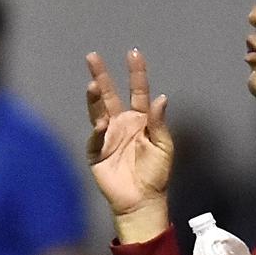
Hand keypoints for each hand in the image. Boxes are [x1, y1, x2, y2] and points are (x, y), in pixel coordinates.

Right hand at [84, 50, 173, 241]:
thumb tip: (161, 97)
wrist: (142, 201)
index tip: (133, 53)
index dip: (135, 73)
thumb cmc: (156, 174)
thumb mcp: (163, 146)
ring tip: (92, 83)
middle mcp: (121, 123)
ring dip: (94, 98)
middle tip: (92, 57)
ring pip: (98, 111)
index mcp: (140, 120)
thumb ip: (158, 122)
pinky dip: (98, 130)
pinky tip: (102, 123)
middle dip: (101, 76)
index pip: (137, 91)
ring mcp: (107, 136)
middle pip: (109, 95)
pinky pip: (96, 137)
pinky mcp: (97, 152)